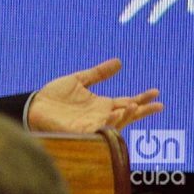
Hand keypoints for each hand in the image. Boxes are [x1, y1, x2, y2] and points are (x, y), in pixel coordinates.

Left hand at [28, 58, 162, 132]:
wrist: (35, 105)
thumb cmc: (55, 95)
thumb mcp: (79, 80)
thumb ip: (98, 73)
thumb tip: (119, 62)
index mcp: (101, 104)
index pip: (126, 102)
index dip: (142, 98)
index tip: (156, 92)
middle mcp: (100, 116)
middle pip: (127, 115)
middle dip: (143, 110)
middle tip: (159, 105)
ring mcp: (93, 124)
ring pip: (116, 123)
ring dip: (126, 115)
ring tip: (136, 105)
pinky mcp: (82, 131)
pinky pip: (99, 130)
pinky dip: (108, 122)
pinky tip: (114, 113)